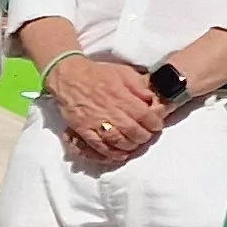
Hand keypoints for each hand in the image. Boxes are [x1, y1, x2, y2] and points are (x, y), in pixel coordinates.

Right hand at [48, 58, 163, 167]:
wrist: (69, 77)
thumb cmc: (97, 74)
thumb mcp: (123, 72)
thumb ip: (139, 86)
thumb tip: (151, 98)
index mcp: (121, 96)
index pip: (144, 115)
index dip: (154, 123)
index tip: (157, 125)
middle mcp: (110, 111)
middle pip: (133, 131)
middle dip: (144, 137)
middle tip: (148, 136)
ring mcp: (96, 122)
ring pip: (118, 141)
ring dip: (130, 146)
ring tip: (135, 144)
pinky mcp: (84, 130)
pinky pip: (99, 146)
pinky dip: (111, 153)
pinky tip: (119, 154)